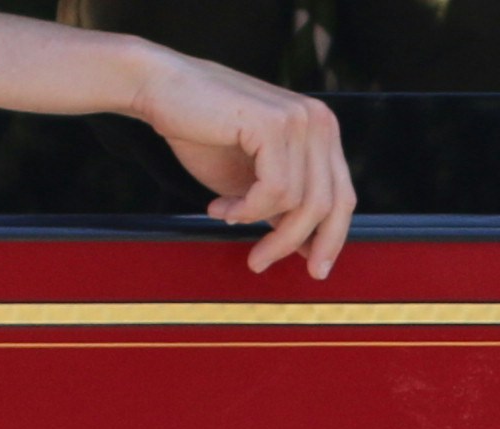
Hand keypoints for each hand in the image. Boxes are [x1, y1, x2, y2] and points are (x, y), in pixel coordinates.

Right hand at [127, 44, 352, 279]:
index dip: (332, 238)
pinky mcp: (274, 123)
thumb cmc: (201, 132)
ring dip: (258, 223)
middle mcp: (319, 121)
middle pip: (328, 204)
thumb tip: (309, 249)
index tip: (315, 269)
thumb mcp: (252, 181)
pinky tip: (220, 207)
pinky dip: (246, 208)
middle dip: (296, 242)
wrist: (157, 88)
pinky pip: (276, 190)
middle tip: (262, 262)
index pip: (342, 197)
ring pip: (301, 202)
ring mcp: (300, 119)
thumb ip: (284, 207)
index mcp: (321, 131)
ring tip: (225, 217)